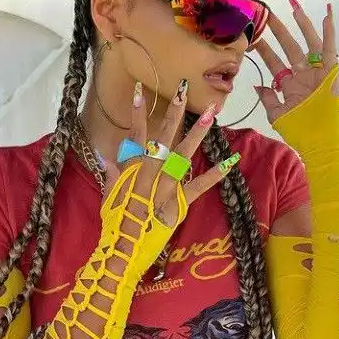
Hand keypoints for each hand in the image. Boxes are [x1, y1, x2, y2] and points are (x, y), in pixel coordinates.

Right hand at [102, 81, 235, 227]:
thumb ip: (113, 175)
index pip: (135, 135)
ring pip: (183, 155)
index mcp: (132, 170)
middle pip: (163, 139)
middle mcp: (150, 174)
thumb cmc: (115, 223)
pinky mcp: (179, 203)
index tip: (140, 90)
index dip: (137, 113)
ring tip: (211, 115)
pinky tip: (231, 161)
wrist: (124, 249)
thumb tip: (107, 156)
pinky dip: (215, 174)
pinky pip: (199, 186)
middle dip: (174, 114)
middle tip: (185, 91)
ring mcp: (166, 187)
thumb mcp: (110, 197)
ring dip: (197, 134)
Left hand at [254, 0, 338, 123]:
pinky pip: (329, 48)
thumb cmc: (301, 132)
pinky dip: (329, 32)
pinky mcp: (331, 72)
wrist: (321, 141)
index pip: (273, 62)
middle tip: (267, 13)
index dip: (263, 49)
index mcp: (289, 84)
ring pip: (308, 43)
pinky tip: (326, 14)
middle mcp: (302, 74)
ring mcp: (316, 72)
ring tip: (293, 6)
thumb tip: (257, 86)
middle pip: (288, 47)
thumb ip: (268, 100)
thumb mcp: (278, 116)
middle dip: (278, 30)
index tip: (252, 36)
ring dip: (302, 24)